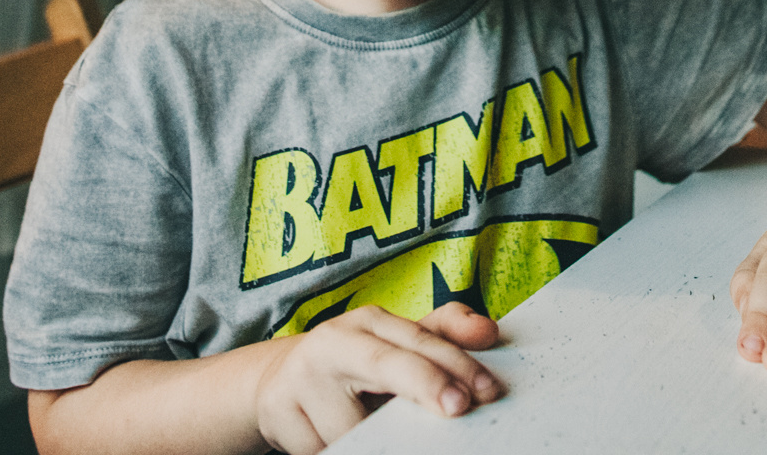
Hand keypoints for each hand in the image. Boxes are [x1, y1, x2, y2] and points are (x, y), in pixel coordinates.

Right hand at [252, 303, 502, 452]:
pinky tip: (336, 437)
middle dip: (424, 383)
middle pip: (384, 363)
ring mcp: (302, 379)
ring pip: (355, 424)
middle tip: (458, 407)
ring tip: (371, 431)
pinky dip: (341, 450)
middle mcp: (333, 343)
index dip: (454, 363)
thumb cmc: (354, 364)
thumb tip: (490, 332)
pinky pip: (324, 448)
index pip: (417, 339)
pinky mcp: (278, 414)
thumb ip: (444, 334)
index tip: (486, 389)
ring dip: (375, 439)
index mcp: (368, 323)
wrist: (276, 382)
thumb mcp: (395, 345)